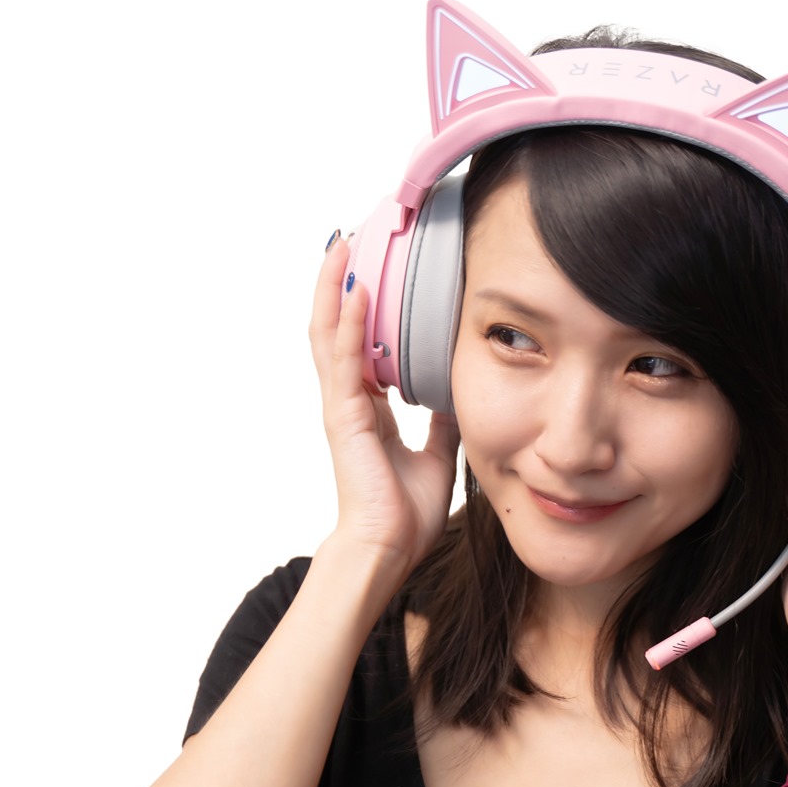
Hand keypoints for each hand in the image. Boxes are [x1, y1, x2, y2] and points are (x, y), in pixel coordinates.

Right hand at [309, 239, 460, 572]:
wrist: (388, 548)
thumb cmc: (405, 512)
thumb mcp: (439, 453)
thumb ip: (442, 420)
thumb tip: (458, 392)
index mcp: (368, 409)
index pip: (361, 345)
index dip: (366, 308)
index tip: (376, 269)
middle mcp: (349, 401)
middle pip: (337, 328)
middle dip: (342, 282)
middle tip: (352, 238)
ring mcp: (341, 406)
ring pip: (329, 333)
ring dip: (334, 287)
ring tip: (341, 244)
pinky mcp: (342, 415)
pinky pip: (343, 358)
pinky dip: (349, 322)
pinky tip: (357, 289)